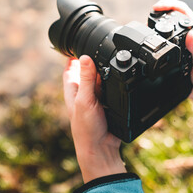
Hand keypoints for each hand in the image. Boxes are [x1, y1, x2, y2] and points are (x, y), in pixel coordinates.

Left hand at [63, 55, 125, 182]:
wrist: (102, 148)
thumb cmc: (86, 128)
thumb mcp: (85, 100)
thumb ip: (86, 80)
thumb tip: (85, 57)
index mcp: (73, 91)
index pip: (70, 70)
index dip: (72, 57)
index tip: (76, 44)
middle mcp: (85, 94)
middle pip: (88, 73)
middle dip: (93, 62)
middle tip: (99, 47)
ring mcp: (98, 100)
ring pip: (102, 81)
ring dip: (106, 72)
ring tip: (113, 58)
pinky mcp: (110, 105)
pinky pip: (113, 90)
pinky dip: (116, 83)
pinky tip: (122, 78)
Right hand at [153, 0, 192, 129]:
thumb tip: (191, 35)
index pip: (183, 11)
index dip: (170, 5)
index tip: (157, 7)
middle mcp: (187, 36)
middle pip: (171, 17)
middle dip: (159, 14)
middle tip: (149, 19)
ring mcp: (179, 44)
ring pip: (165, 29)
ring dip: (154, 26)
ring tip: (145, 28)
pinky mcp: (172, 53)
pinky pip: (161, 42)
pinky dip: (153, 39)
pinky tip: (148, 42)